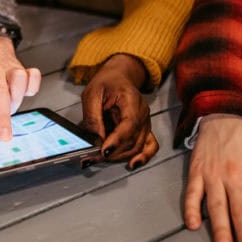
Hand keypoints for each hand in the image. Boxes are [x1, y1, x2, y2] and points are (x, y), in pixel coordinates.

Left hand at [0, 30, 41, 142]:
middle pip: (0, 94)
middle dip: (3, 117)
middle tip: (4, 137)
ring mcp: (9, 70)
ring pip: (19, 83)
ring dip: (17, 98)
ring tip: (11, 107)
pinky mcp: (22, 69)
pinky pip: (33, 78)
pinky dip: (33, 86)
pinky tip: (26, 91)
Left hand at [80, 54, 157, 168]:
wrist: (119, 76)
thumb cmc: (106, 83)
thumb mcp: (92, 94)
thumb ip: (93, 116)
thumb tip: (95, 138)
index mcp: (131, 99)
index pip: (129, 124)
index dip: (117, 140)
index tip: (104, 151)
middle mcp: (142, 112)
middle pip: (133, 139)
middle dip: (113, 152)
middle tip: (93, 157)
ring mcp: (145, 122)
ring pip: (137, 146)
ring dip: (120, 156)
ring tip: (101, 159)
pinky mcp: (144, 129)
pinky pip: (150, 146)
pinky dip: (143, 157)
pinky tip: (133, 164)